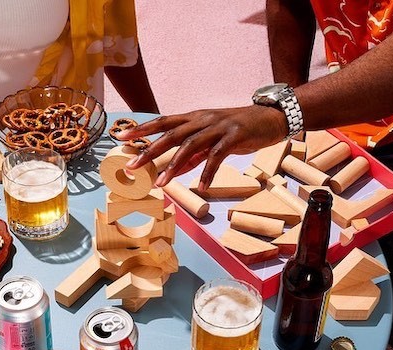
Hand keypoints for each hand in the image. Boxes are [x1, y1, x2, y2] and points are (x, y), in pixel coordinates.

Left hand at [118, 105, 288, 189]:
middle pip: (171, 135)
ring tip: (161, 183)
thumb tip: (175, 170)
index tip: (122, 136)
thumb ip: (194, 154)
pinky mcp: (234, 137)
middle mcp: (203, 120)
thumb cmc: (240, 129)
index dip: (142, 129)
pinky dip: (207, 173)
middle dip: (149, 151)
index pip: (163, 121)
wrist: (270, 118)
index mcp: (195, 118)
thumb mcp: (213, 139)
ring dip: (173, 166)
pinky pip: (216, 156)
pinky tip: (200, 187)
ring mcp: (218, 127)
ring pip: (190, 146)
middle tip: (132, 167)